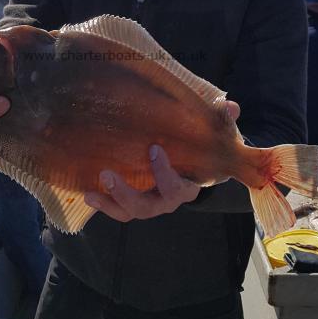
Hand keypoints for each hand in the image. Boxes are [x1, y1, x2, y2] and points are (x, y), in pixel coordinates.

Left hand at [84, 100, 239, 221]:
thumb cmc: (201, 148)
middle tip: (109, 175)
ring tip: (92, 190)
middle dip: (127, 194)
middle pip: (148, 207)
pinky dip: (103, 204)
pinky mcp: (132, 200)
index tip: (154, 149)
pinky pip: (117, 209)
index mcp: (188, 185)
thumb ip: (222, 123)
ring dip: (110, 202)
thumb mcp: (213, 136)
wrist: (193, 165)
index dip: (166, 174)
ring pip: (130, 212)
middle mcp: (167, 200)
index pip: (178, 188)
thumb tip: (230, 106)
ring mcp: (149, 202)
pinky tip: (87, 194)